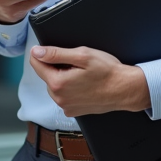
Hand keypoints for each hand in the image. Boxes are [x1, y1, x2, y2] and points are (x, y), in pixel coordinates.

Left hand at [29, 45, 151, 116]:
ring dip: (63, 78)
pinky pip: (64, 96)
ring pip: (55, 86)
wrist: (125, 89)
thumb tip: (37, 52)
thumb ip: (56, 53)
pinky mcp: (73, 111)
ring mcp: (66, 106)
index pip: (36, 64)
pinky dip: (70, 88)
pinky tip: (84, 84)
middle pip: (46, 75)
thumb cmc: (108, 72)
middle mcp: (59, 98)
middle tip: (76, 63)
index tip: (51, 49)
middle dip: (56, 66)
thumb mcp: (82, 56)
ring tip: (82, 74)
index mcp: (58, 83)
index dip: (41, 53)